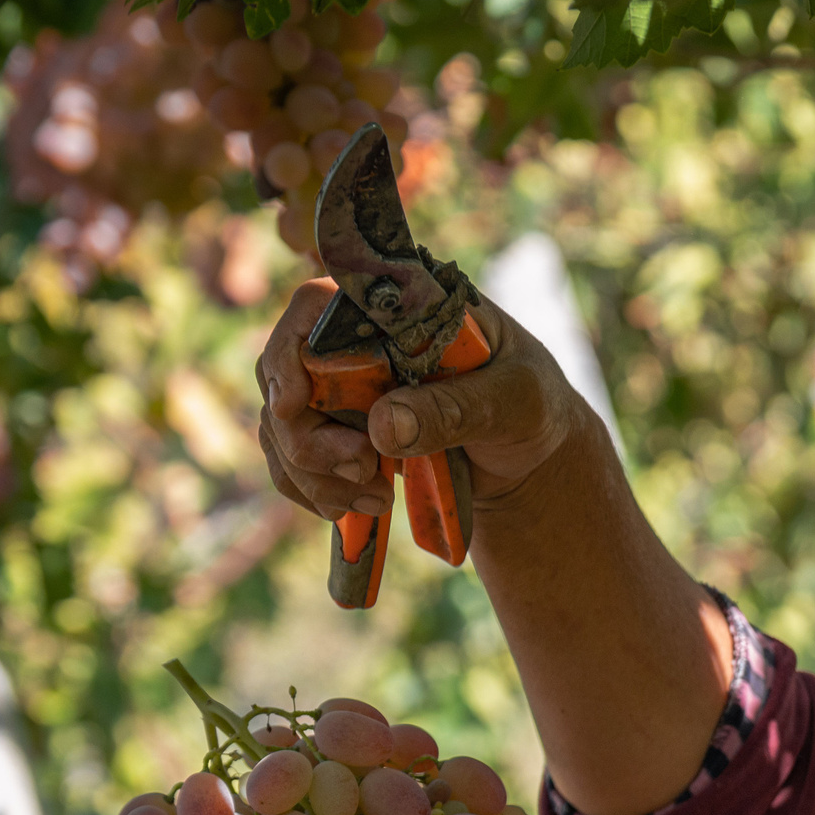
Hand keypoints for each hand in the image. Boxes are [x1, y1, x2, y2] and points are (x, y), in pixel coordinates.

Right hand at [254, 280, 602, 529]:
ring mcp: (342, 388)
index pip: (315, 305)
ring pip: (282, 427)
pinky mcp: (340, 434)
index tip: (293, 404)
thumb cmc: (532, 405)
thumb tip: (382, 427)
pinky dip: (316, 492)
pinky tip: (360, 509)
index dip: (289, 349)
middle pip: (284, 374)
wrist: (530, 456)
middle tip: (361, 469)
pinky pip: (295, 463)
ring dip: (314, 473)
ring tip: (376, 499)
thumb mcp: (515, 400)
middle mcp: (356, 339)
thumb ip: (458, 407)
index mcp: (396, 305)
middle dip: (306, 436)